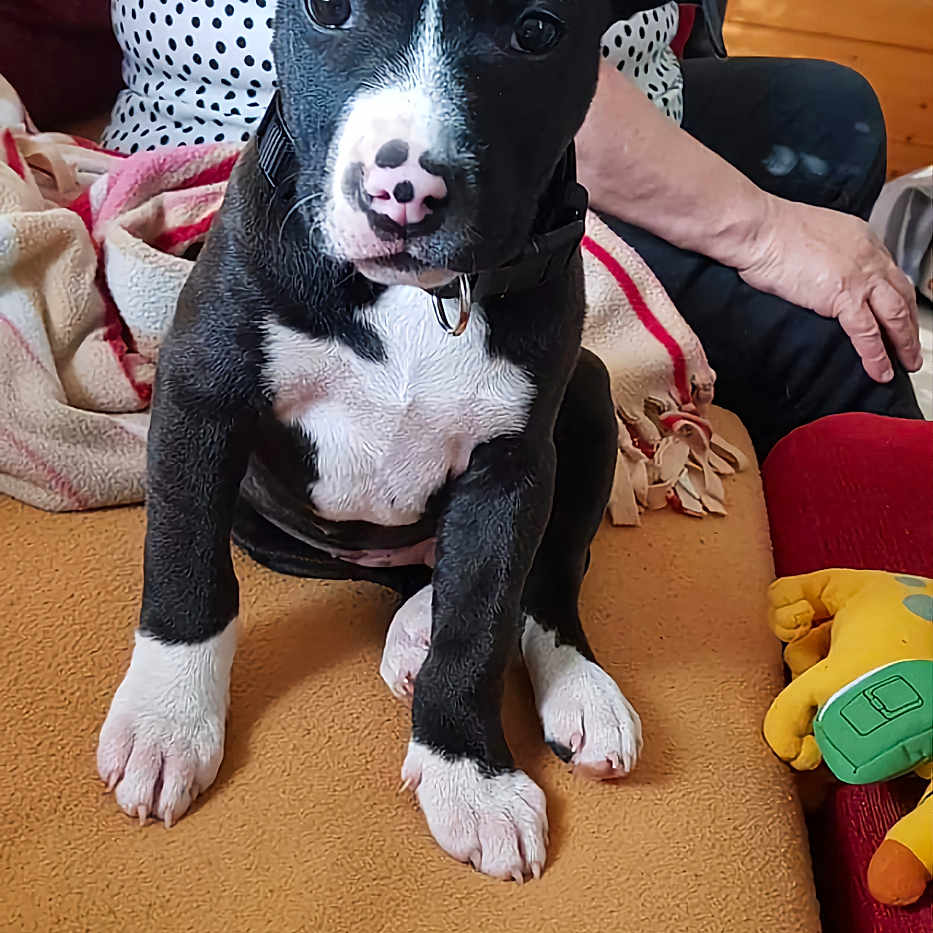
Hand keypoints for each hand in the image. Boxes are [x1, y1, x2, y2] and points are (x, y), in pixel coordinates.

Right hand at [738, 197, 921, 381]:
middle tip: (913, 346)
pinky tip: (881, 371)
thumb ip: (826, 254)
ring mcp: (859, 277)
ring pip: (895, 315)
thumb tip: (819, 272)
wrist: (760, 229)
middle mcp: (869, 257)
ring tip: (908, 363)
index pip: (889, 272)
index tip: (899, 313)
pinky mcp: (842, 297)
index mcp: (861, 239)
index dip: (897, 297)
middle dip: (910, 324)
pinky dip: (876, 355)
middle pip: (901, 295)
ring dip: (904, 343)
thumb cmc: (771, 230)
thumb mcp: (812, 235)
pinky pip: (867, 332)